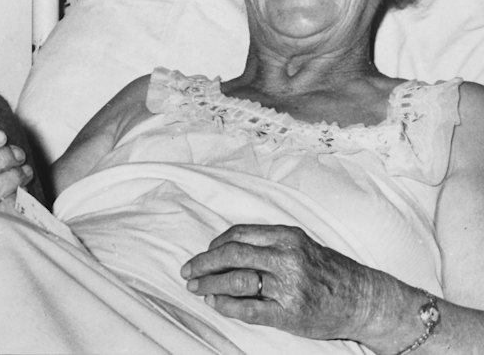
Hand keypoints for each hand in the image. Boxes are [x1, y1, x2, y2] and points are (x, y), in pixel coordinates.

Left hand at [181, 224, 371, 340]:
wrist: (361, 298)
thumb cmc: (328, 271)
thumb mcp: (301, 246)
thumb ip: (270, 244)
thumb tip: (229, 250)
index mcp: (286, 235)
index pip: (239, 234)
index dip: (215, 244)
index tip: (203, 252)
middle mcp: (286, 255)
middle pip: (232, 253)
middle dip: (204, 262)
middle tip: (187, 271)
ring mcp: (288, 284)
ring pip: (236, 279)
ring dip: (210, 284)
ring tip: (197, 288)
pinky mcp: (289, 312)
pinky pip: (249, 308)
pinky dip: (227, 306)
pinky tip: (217, 304)